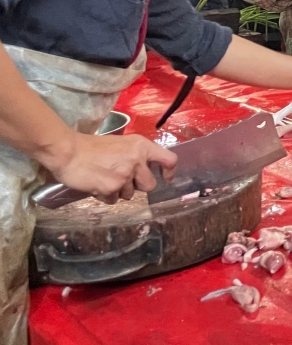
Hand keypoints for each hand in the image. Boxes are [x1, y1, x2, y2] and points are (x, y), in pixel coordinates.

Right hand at [42, 132, 176, 202]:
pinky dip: (105, 196)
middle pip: (150, 185)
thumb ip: (136, 155)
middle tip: (121, 179)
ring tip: (104, 178)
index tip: (166, 179)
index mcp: (141, 146)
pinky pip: (114, 200)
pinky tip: (96, 184)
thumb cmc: (91, 147)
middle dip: (137, 186)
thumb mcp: (121, 144)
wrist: (67, 152)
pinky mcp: (112, 188)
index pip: (169, 160)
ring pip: (130, 194)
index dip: (170, 172)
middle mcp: (137, 160)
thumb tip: (145, 169)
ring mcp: (125, 175)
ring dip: (118, 191)